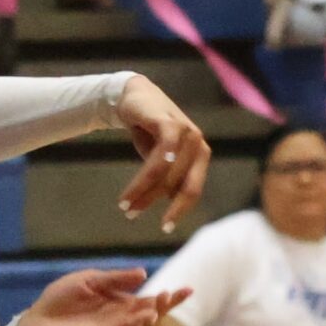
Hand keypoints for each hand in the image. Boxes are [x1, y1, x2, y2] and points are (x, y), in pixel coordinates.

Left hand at [12, 266, 190, 325]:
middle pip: (149, 323)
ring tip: (148, 316)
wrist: (35, 320)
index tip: (188, 289)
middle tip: (163, 299)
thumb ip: (114, 279)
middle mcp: (119, 325)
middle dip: (160, 312)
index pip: (151, 304)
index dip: (170, 299)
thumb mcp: (89, 280)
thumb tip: (143, 273)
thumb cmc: (62, 299)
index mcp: (122, 307)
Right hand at [112, 73, 210, 231]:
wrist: (133, 97)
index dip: (180, 210)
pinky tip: (131, 190)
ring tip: (125, 205)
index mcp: (200, 155)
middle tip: (130, 213)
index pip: (193, 189)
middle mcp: (197, 143)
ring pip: (166, 174)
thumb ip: (170, 176)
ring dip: (144, 192)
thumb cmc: (148, 130)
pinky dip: (144, 178)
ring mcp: (185, 132)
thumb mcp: (161, 157)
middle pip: (176, 184)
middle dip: (152, 201)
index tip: (164, 228)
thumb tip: (171, 200)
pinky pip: (159, 159)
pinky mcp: (169, 123)